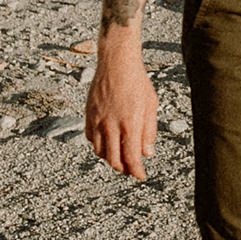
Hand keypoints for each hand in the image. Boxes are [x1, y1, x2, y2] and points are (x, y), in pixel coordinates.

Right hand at [86, 42, 158, 178]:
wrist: (116, 63)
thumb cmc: (137, 82)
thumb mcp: (151, 106)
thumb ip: (149, 131)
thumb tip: (147, 153)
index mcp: (130, 124)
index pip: (131, 158)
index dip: (136, 171)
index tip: (141, 176)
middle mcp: (111, 125)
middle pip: (113, 160)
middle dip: (123, 169)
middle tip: (131, 169)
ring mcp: (97, 121)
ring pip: (100, 152)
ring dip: (110, 159)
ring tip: (120, 157)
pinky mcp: (89, 115)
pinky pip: (91, 139)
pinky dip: (99, 146)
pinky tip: (108, 143)